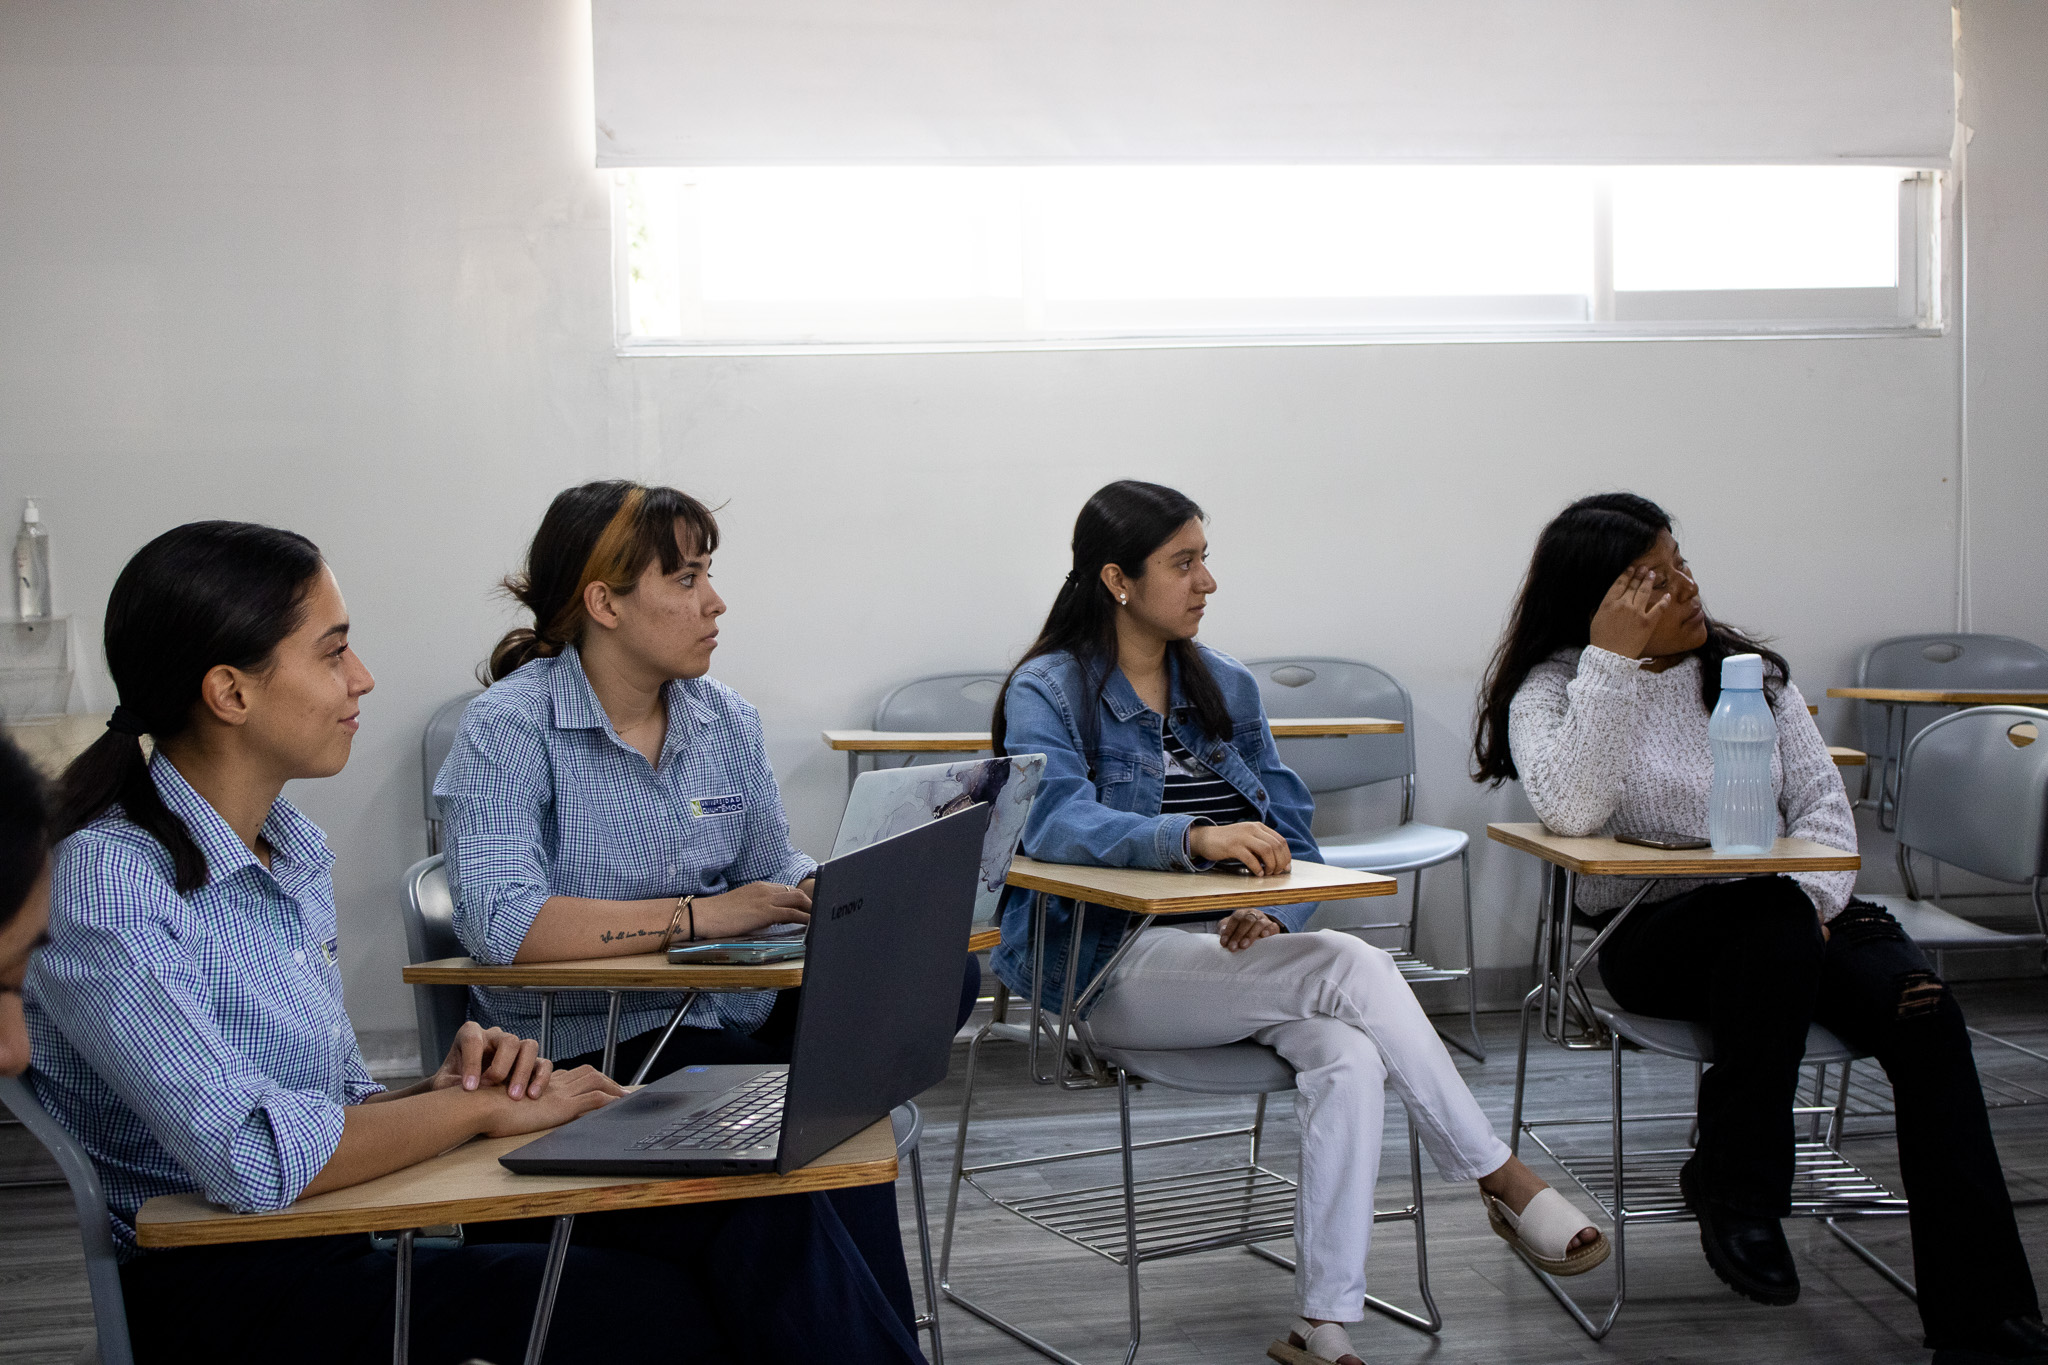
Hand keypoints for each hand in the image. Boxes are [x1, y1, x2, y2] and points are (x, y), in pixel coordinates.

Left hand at [430, 1022, 548, 1100]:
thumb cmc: (452, 1083)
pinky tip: (532, 1096)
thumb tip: (466, 1088)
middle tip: (491, 1088)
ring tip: (514, 1097)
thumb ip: (449, 1084)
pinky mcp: (530, 1062)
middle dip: (501, 1066)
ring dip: (523, 1072)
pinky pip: (544, 1064)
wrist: (465, 1091)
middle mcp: (496, 1036)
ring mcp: (516, 1048)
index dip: (472, 1063)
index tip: (469, 1088)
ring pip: (529, 1047)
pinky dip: (541, 1078)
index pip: (474, 1040)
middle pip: (508, 1040)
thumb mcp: (443, 1084)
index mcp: (471, 1034)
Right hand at [478, 1064, 625, 1138]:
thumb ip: (513, 1104)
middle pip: (587, 1073)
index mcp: (539, 1082)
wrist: (479, 1106)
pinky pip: (594, 1099)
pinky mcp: (561, 1106)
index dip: (585, 1078)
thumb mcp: (501, 1105)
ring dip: (613, 1088)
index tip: (597, 1084)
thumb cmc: (483, 1109)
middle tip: (620, 1090)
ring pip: (595, 1082)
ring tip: (627, 1097)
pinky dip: (609, 1101)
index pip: (569, 1075)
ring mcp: (558, 1093)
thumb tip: (512, 1112)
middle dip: (606, 1079)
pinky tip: (619, 1105)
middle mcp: (552, 1084)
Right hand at [691, 881, 811, 938]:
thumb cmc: (718, 915)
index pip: (786, 890)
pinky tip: (811, 925)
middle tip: (819, 914)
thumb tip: (768, 920)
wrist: (704, 915)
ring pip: (798, 900)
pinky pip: (792, 913)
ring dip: (811, 909)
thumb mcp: (742, 908)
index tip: (807, 909)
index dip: (799, 900)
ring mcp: (766, 899)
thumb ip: (757, 910)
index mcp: (759, 887)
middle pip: (796, 893)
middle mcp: (765, 889)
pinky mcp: (765, 912)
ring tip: (820, 919)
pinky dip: (804, 918)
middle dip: (810, 903)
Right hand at [1189, 822, 1292, 875]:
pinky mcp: (1232, 846)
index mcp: (1259, 827)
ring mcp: (1242, 836)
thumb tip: (1281, 863)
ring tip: (1267, 873)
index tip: (1285, 867)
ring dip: (1271, 865)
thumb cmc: (1229, 842)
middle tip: (1276, 873)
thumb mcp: (1248, 839)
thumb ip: (1263, 847)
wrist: (1206, 838)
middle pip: (1276, 845)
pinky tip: (1257, 873)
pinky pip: (1250, 857)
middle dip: (1280, 862)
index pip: (1281, 840)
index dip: (1286, 856)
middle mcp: (1252, 829)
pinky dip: (1257, 867)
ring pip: (1266, 850)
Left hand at [1217, 908, 1281, 951]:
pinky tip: (1263, 936)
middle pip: (1246, 921)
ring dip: (1250, 935)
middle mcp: (1253, 914)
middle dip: (1238, 935)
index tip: (1224, 944)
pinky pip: (1273, 927)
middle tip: (1233, 948)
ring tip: (1243, 946)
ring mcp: (1264, 920)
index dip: (1229, 931)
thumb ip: (1225, 929)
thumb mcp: (1231, 929)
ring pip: (1259, 924)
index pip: (1235, 919)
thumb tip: (1222, 931)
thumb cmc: (1241, 931)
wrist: (1259, 931)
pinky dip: (1268, 931)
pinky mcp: (1273, 927)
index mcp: (1242, 913)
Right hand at [1587, 564, 1673, 659]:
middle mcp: (1623, 604)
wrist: (1609, 656)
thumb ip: (1605, 606)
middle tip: (1645, 568)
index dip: (1627, 574)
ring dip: (1649, 581)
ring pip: (1644, 592)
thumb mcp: (1596, 619)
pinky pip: (1659, 608)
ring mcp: (1636, 613)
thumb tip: (1612, 598)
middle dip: (1639, 574)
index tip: (1632, 568)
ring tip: (1652, 574)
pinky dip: (1664, 601)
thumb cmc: (1600, 640)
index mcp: (1609, 603)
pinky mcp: (1647, 623)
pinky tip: (1668, 595)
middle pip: (1633, 585)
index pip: (1620, 583)